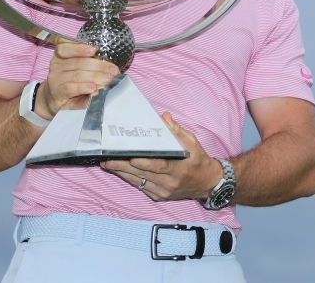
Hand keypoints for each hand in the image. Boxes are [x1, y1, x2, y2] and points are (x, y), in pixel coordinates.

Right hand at [34, 42, 119, 118]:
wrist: (51, 99)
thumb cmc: (68, 80)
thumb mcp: (75, 69)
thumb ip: (88, 63)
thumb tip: (107, 67)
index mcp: (61, 55)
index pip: (66, 47)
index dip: (79, 48)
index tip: (94, 49)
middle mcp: (56, 65)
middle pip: (78, 63)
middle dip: (98, 66)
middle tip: (113, 70)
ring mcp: (55, 79)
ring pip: (77, 75)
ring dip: (95, 77)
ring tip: (108, 79)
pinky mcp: (57, 93)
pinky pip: (71, 88)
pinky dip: (83, 88)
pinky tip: (93, 89)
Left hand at [102, 113, 223, 201]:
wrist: (207, 183)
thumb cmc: (198, 160)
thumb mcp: (192, 142)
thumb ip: (176, 130)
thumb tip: (163, 117)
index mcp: (179, 168)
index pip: (160, 166)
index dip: (145, 163)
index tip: (131, 158)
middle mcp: (170, 182)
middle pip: (143, 174)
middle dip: (124, 166)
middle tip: (107, 160)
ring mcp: (163, 191)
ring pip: (139, 181)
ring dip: (122, 173)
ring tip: (107, 164)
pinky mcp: (159, 196)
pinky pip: (141, 187)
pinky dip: (130, 178)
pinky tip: (119, 171)